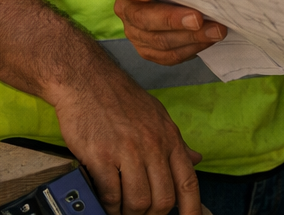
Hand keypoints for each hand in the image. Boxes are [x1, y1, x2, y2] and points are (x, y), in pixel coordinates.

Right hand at [46, 62, 202, 214]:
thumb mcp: (158, 117)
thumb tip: (196, 160)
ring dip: (130, 214)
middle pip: (163, 199)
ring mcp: (128, 151)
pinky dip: (110, 206)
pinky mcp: (101, 156)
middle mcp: (153, 146)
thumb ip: (176, 143)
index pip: (188, 181)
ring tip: (123, 212)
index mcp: (170, 138)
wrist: (88, 81)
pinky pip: (111, 194)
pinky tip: (107, 204)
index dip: (192, 208)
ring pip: (138, 202)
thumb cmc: (122, 100)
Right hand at [107, 0, 227, 64]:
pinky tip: (208, 40)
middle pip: (142, 17)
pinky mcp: (148, 49)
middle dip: (172, 19)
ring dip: (190, 36)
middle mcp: (125, 8)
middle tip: (197, 18)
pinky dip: (191, 48)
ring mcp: (134, 31)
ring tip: (215, 30)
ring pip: (158, 40)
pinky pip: (168, 55)